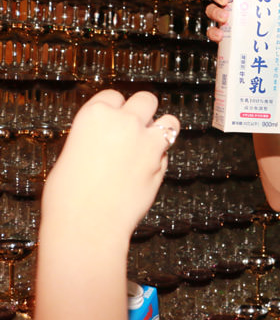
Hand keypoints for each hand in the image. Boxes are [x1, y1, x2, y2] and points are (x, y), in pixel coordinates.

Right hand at [41, 90, 179, 240]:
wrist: (87, 224)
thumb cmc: (70, 197)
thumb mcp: (71, 155)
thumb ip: (95, 139)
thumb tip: (105, 141)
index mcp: (94, 115)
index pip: (113, 95)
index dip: (116, 107)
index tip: (115, 115)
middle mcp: (124, 122)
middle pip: (146, 99)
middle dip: (143, 110)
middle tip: (138, 125)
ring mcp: (147, 141)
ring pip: (169, 120)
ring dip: (162, 128)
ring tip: (152, 141)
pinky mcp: (161, 162)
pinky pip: (168, 150)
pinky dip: (161, 155)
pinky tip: (148, 167)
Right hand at [205, 0, 279, 42]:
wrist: (273, 47)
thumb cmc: (276, 21)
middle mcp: (229, 2)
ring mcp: (224, 18)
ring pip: (210, 9)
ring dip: (214, 12)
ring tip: (225, 18)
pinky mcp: (223, 35)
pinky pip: (211, 32)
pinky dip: (213, 33)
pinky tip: (221, 35)